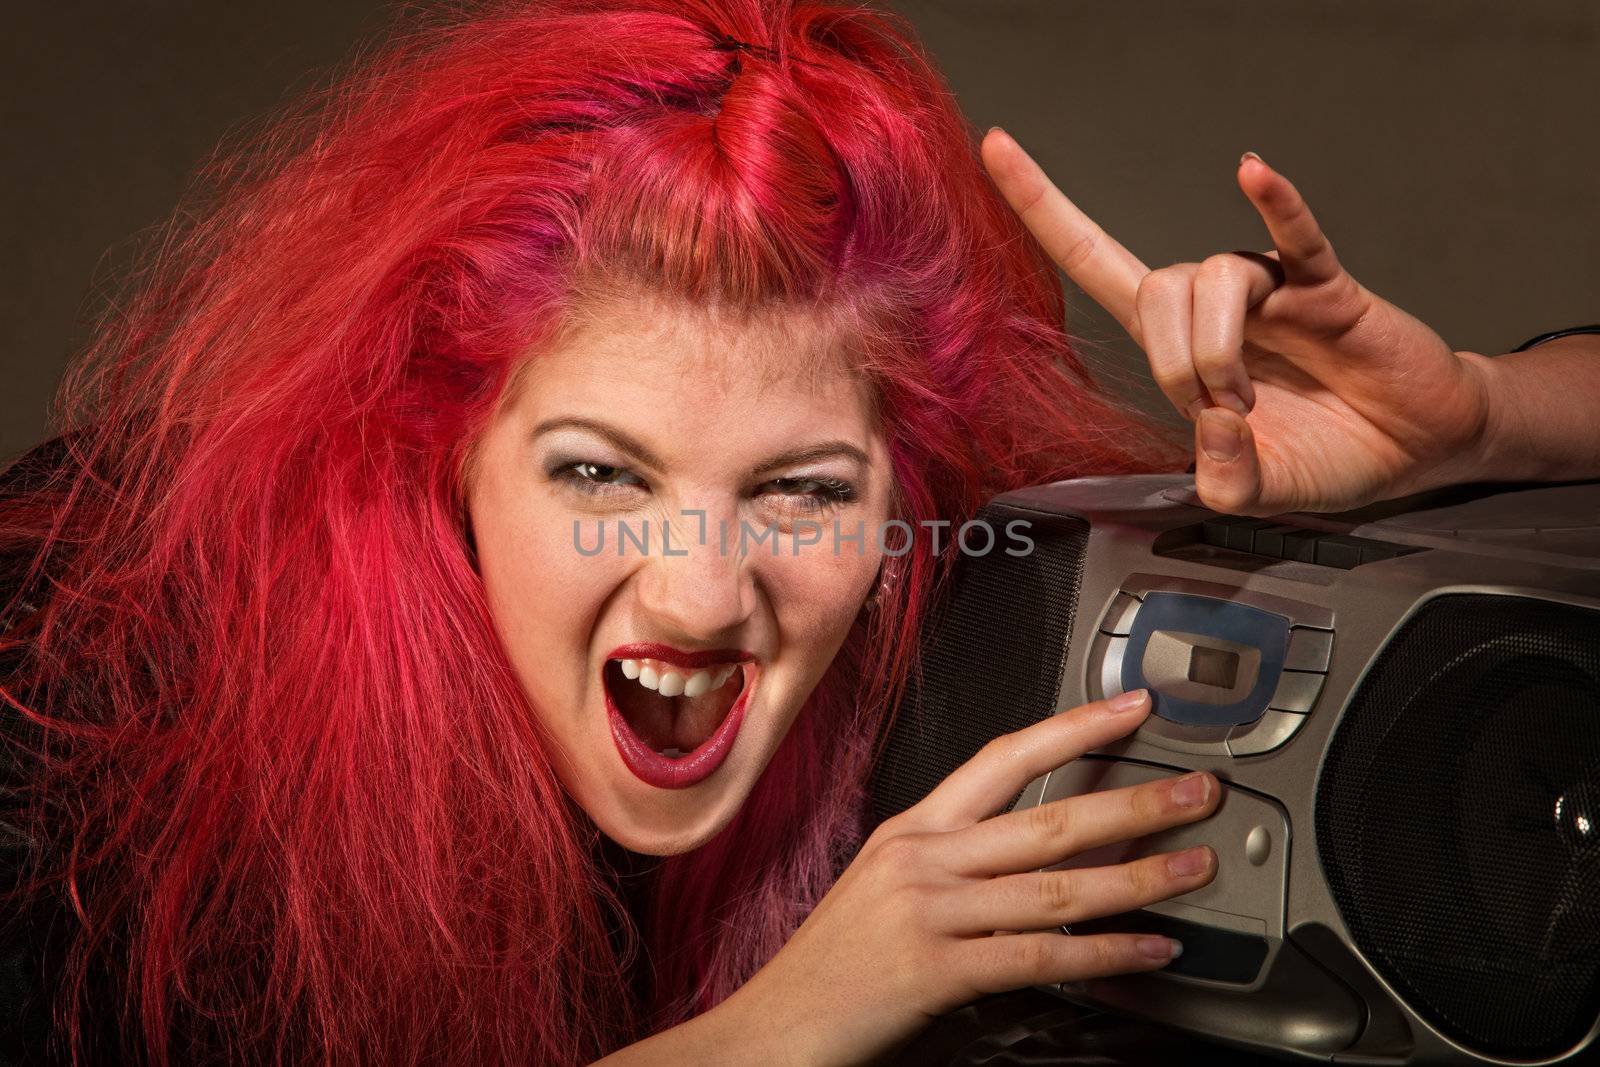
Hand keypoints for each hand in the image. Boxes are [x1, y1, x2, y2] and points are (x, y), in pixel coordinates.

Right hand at [715, 689, 1219, 1065]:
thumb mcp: (885, 888)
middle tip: (1200, 791)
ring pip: (1055, 885)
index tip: (1131, 707)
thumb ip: (953, 867)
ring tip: (1194, 867)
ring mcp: (928, 911)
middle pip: (1046, 818)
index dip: (1074, 727)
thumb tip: (1036, 860)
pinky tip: (1149, 950)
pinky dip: (1105, 954)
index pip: (1003, 758)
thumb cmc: (832, 965)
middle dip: (1135, 801)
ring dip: (1139, 876)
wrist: (772, 1028)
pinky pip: (1039, 955)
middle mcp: (922, 858)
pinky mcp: (936, 970)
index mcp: (913, 829)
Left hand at [980, 128, 1494, 515]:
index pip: (1096, 264)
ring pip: (1212, 276)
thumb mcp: (1258, 493)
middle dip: (1175, 361)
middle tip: (1219, 413)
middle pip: (1154, 286)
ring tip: (1251, 400)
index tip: (994, 149)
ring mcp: (1271, 291)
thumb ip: (1223, 481)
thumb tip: (1213, 426)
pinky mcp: (1327, 286)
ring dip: (1220, 347)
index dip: (1044, 211)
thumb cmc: (1330, 457)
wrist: (1413, 448)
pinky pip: (1296, 236)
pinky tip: (1253, 174)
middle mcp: (1215, 308)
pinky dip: (1275, 203)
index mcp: (1180, 348)